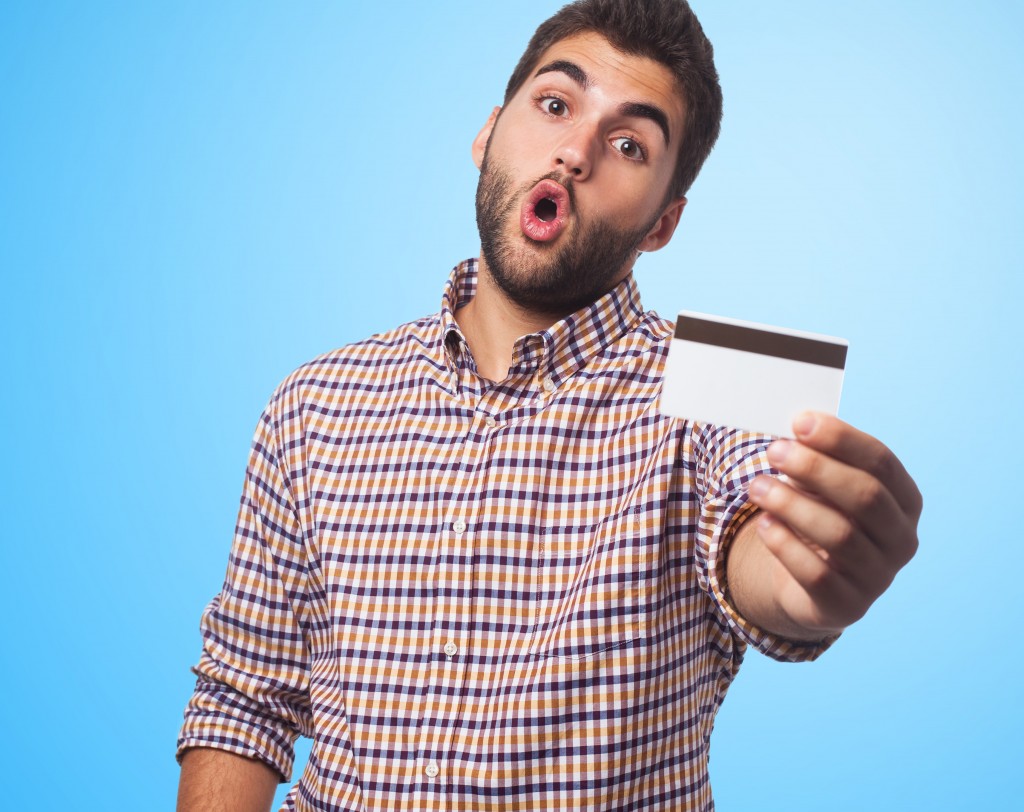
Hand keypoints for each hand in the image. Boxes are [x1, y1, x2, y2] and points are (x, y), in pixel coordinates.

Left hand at [742, 412, 921, 638]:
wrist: (812, 583)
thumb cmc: (820, 517)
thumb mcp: (822, 487)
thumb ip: (815, 459)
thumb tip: (792, 432)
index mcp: (905, 501)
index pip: (881, 462)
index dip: (841, 439)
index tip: (800, 422)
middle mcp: (902, 540)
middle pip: (865, 496)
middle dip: (816, 469)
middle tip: (774, 451)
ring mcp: (879, 577)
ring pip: (840, 535)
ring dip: (792, 505)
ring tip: (757, 487)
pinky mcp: (848, 606)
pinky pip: (817, 574)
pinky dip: (786, 545)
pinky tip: (764, 525)